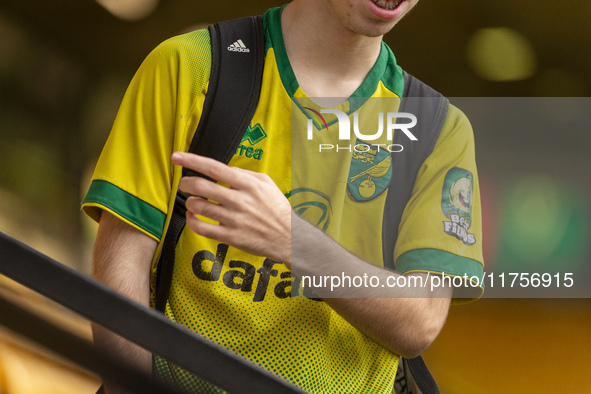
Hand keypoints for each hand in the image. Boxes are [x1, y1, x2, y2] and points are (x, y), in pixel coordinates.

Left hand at [171, 152, 291, 263]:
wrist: (289, 237)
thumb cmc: (277, 209)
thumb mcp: (266, 183)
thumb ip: (244, 174)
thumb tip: (225, 169)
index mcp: (248, 184)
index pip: (214, 168)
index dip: (192, 160)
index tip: (177, 157)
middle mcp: (239, 200)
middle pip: (201, 186)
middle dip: (185, 183)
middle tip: (184, 184)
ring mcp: (234, 219)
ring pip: (198, 206)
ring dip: (189, 202)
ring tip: (192, 201)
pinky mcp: (230, 236)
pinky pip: (201, 227)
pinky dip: (191, 220)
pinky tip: (193, 216)